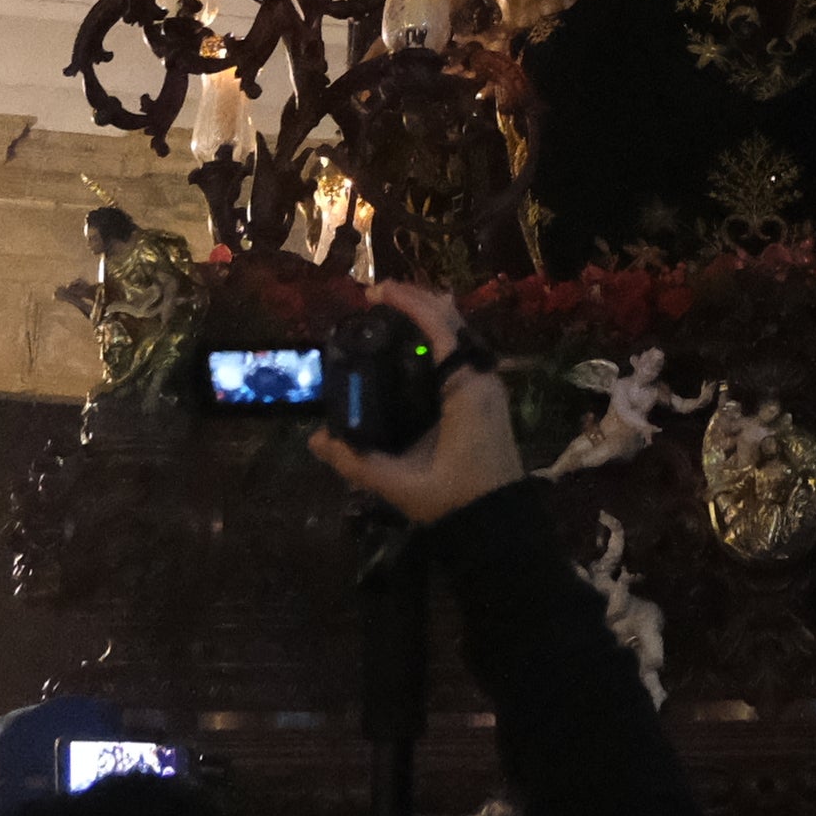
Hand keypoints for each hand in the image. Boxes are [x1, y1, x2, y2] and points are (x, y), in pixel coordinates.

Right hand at [313, 284, 521, 524]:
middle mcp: (482, 378)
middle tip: (374, 297)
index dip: (408, 302)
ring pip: (460, 334)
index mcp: (467, 388)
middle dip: (415, 300)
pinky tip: (413, 344)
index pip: (441, 326)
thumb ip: (357, 462)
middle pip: (452, 320)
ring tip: (389, 312)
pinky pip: (463, 352)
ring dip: (428, 316)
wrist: (498, 524)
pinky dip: (438, 337)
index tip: (373, 292)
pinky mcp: (485, 398)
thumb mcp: (401, 483)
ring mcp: (488, 387)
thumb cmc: (455, 500)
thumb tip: (316, 440)